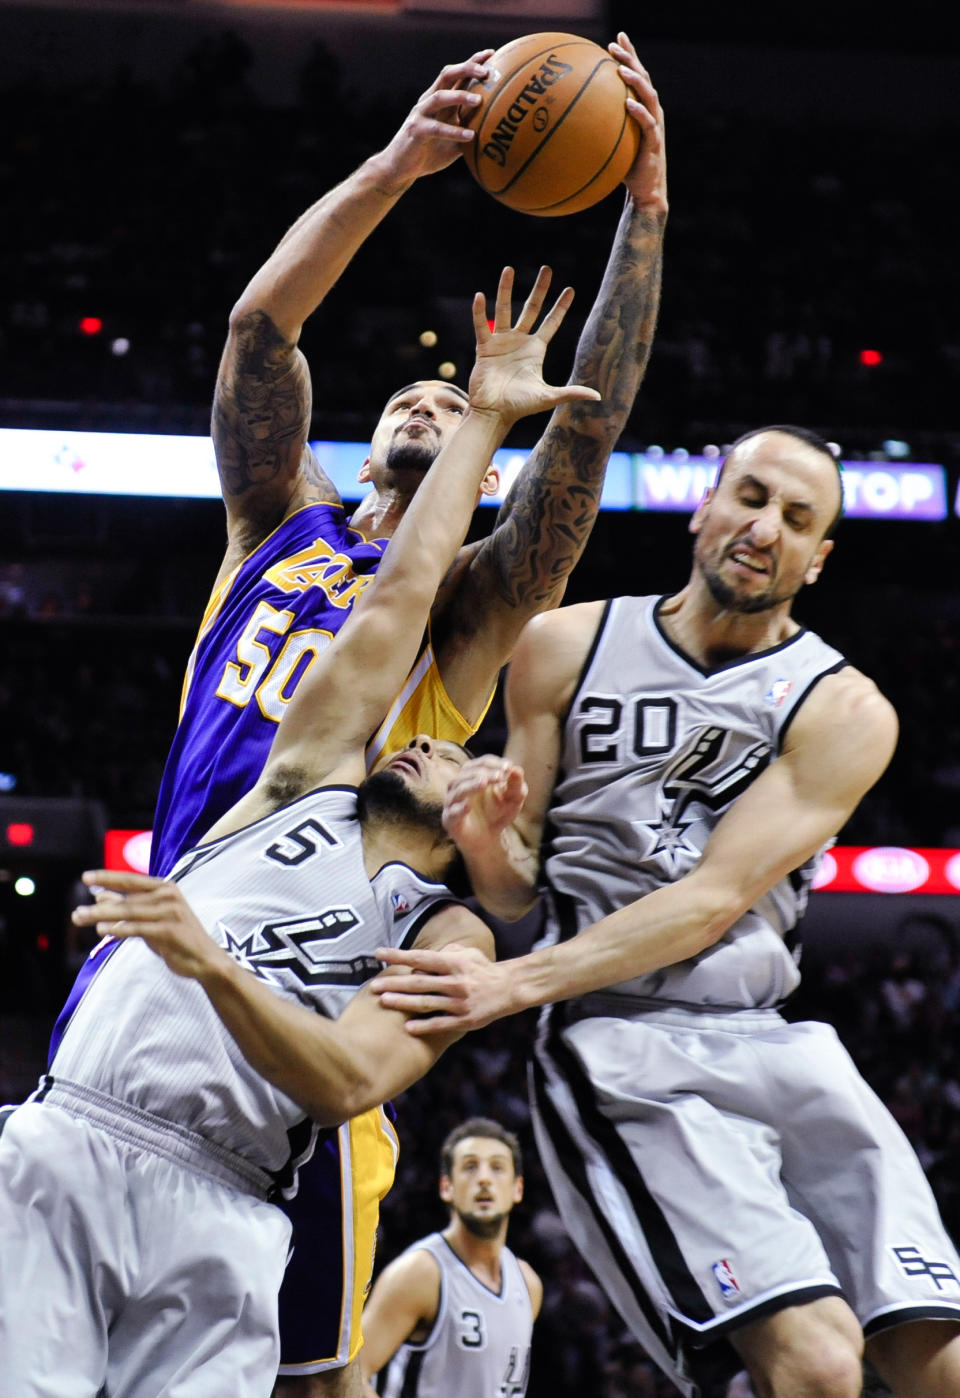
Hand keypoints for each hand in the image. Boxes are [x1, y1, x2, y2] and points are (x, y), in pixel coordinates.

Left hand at [72, 870, 222, 982]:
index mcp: (165, 888)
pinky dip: (120, 929)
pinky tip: (103, 930)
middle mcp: (168, 896)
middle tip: (77, 912)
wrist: (205, 960)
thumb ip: (127, 907)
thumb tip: (99, 896)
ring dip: (102, 916)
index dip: (107, 877)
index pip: (130, 880)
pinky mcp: (169, 931)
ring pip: (129, 912)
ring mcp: (170, 913)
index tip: (85, 877)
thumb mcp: (150, 919)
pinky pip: (139, 929)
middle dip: (99, 907)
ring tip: (81, 918)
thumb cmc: (176, 938)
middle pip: (126, 899)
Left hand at [370, 942, 517, 1033]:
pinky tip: (408, 1027)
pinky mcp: (465, 1020)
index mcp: (454, 963)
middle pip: (419, 982)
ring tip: (384, 1002)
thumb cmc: (484, 969)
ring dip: (403, 1002)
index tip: (379, 954)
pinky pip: (440, 1024)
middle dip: (394, 983)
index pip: (421, 957)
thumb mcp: (468, 954)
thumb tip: (423, 957)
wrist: (510, 989)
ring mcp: (459, 1002)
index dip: (399, 956)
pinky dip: (424, 1026)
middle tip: (373, 986)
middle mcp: (455, 982)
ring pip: (426, 1003)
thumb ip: (446, 952)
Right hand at [378, 50, 494, 183]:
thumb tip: (499, 134)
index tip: (492, 54)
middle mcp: (430, 100)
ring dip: (460, 96)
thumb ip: (471, 131)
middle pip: (447, 75)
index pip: (457, 74)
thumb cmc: (430, 153)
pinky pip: (436, 128)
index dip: (473, 61)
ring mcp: (421, 113)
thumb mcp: (455, 141)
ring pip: (440, 96)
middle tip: (487, 72)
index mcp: (440, 99)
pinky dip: (453, 131)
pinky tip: (470, 136)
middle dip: (467, 69)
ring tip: (479, 101)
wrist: (401, 167)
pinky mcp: (415, 130)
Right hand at [442, 754, 526, 850]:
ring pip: (457, 789)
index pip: (480, 763)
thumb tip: (517, 769)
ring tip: (484, 783)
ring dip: (471, 784)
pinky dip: (459, 808)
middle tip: (500, 776)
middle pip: (467, 772)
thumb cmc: (499, 813)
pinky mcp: (450, 820)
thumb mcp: (513, 799)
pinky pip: (451, 812)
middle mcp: (460, 786)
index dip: (493, 763)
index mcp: (474, 776)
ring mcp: (453, 803)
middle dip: (484, 772)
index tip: (508, 767)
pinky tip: (468, 805)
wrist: (489, 839)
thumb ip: (516, 785)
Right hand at [467, 266, 601, 425]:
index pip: (551, 322)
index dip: (560, 307)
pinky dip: (479, 312)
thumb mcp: (548, 397)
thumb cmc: (520, 406)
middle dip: (540, 290)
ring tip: (508, 269)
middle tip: (547, 269)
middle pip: (531, 309)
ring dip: (505, 290)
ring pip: (504, 310)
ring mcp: (501, 342)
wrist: (494, 413)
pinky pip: (481, 326)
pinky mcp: (485, 348)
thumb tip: (598, 397)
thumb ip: (571, 393)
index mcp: (536, 350)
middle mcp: (519, 341)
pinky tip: (480, 296)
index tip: (570, 289)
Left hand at [610, 33, 666, 210]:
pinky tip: (627, 102)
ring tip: (621, 68)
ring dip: (635, 80)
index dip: (628, 55)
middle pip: (644, 78)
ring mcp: (655, 126)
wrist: (645, 193)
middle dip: (630, 58)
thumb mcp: (611, 145)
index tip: (614, 40)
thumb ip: (598, 130)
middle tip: (614, 44)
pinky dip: (638, 111)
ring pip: (649, 95)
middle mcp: (652, 112)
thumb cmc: (626, 168)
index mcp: (644, 109)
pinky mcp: (654, 143)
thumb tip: (569, 123)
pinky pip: (647, 124)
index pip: (637, 76)